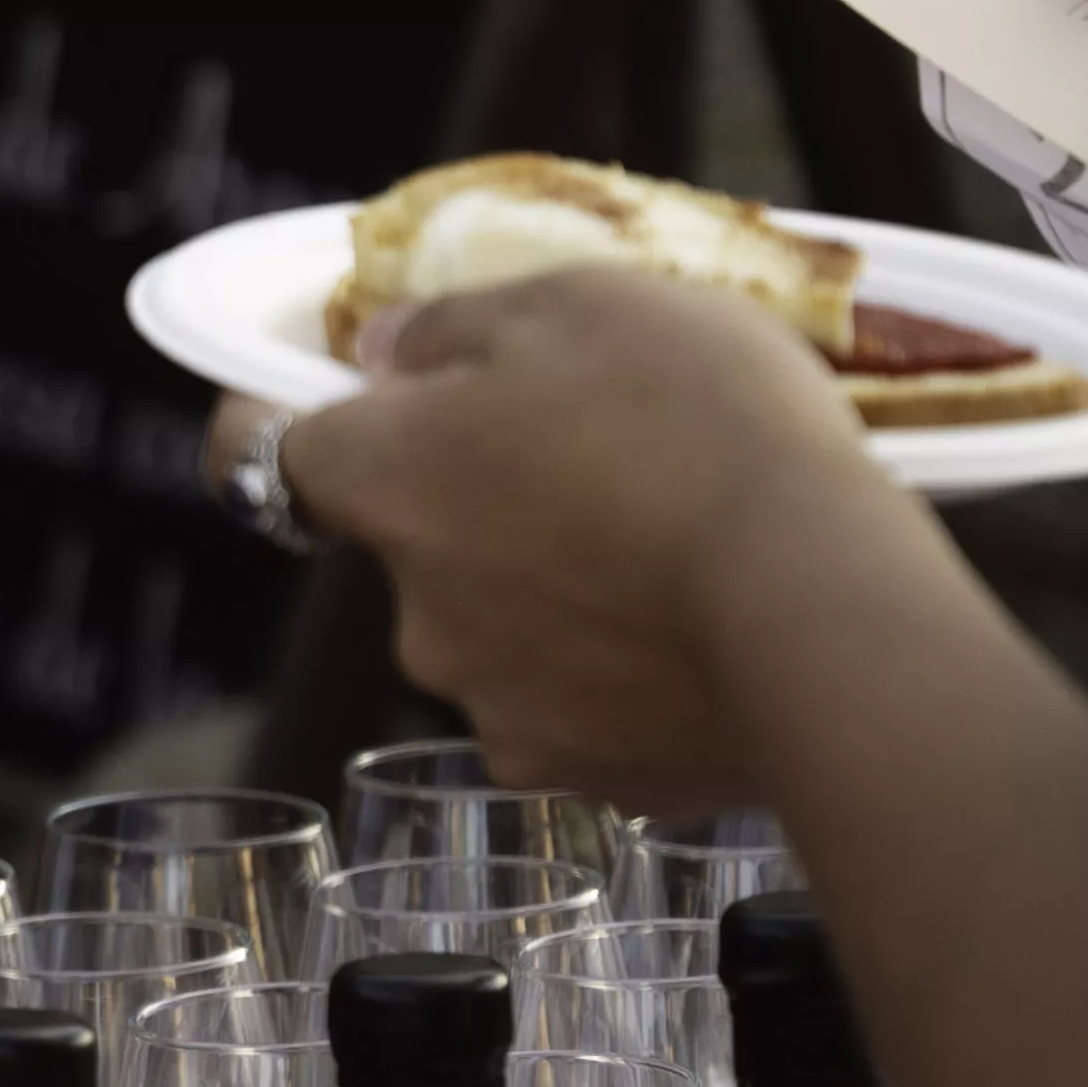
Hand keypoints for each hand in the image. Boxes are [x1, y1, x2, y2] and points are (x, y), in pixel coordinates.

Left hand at [263, 269, 935, 801]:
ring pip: (508, 638)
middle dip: (481, 511)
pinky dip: (638, 680)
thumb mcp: (580, 306)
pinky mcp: (598, 780)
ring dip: (563, 600)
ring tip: (682, 556)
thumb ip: (458, 326)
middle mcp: (413, 615)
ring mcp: (500, 710)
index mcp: (384, 484)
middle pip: (415, 547)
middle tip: (600, 466)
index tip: (312, 400)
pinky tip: (720, 638)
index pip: (260, 454)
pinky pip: (598, 713)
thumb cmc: (697, 425)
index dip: (275, 419)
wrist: (827, 606)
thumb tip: (391, 353)